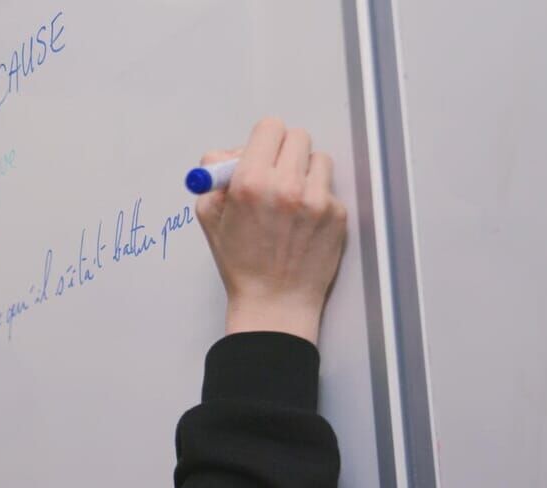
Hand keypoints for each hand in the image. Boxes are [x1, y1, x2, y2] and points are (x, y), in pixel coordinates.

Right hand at [195, 117, 347, 344]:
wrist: (274, 301)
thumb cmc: (241, 263)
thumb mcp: (210, 217)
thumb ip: (214, 177)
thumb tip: (228, 154)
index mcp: (250, 183)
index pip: (269, 128)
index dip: (262, 140)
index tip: (260, 152)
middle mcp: (285, 186)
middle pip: (296, 136)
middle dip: (284, 151)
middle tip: (275, 172)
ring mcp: (316, 200)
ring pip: (318, 159)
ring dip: (305, 172)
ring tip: (290, 199)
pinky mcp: (337, 214)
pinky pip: (329, 188)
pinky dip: (317, 198)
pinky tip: (302, 222)